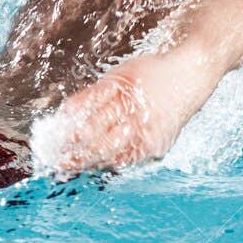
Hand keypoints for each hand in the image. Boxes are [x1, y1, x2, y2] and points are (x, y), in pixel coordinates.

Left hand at [35, 70, 176, 176]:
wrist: (188, 79)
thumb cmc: (149, 76)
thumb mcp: (118, 76)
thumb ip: (93, 96)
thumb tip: (66, 117)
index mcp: (121, 88)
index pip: (89, 110)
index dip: (69, 126)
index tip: (53, 136)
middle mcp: (135, 111)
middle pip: (99, 137)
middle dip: (76, 152)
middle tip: (58, 160)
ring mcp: (147, 131)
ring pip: (112, 154)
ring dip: (88, 162)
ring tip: (70, 166)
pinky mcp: (156, 146)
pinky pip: (127, 160)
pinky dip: (109, 163)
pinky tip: (95, 165)